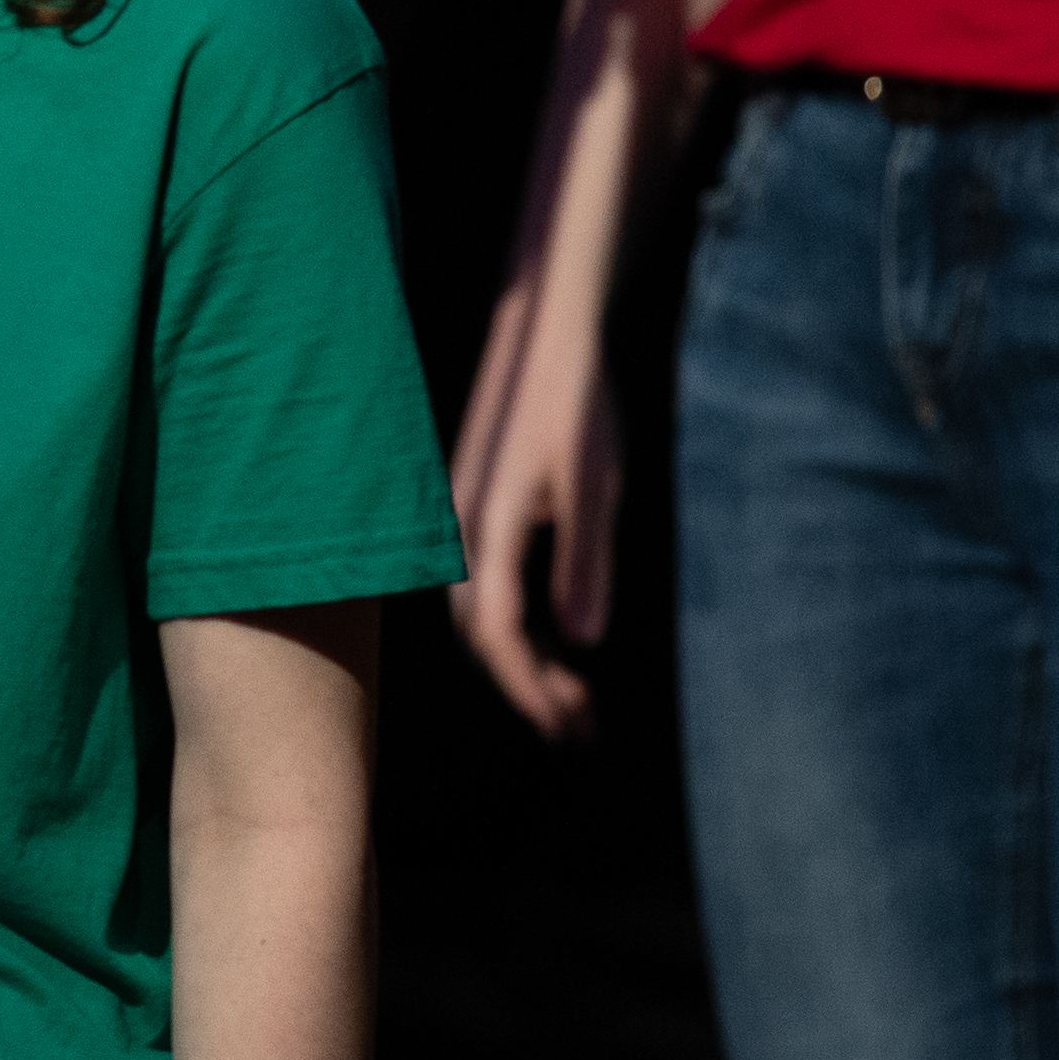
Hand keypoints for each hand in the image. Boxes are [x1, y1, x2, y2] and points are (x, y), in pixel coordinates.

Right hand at [446, 310, 619, 740]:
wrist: (546, 332)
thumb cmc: (577, 403)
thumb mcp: (596, 483)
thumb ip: (586, 559)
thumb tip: (586, 641)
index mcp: (490, 526)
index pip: (498, 634)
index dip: (530, 688)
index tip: (567, 727)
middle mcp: (463, 527)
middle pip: (480, 634)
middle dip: (527, 687)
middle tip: (579, 727)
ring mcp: (462, 517)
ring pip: (478, 612)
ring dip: (520, 660)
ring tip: (573, 694)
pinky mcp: (474, 506)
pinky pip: (482, 586)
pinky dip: (513, 626)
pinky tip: (552, 636)